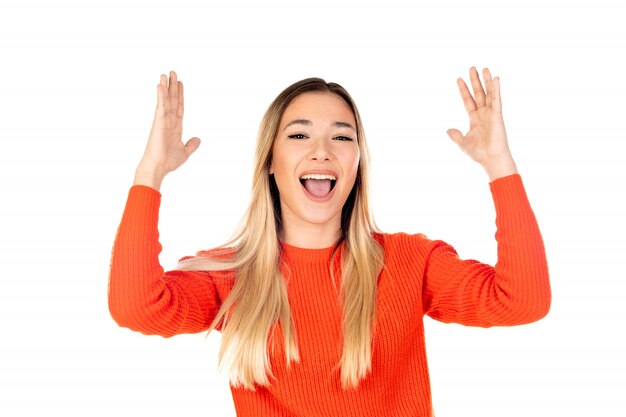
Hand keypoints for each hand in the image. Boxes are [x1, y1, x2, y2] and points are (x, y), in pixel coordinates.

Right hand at [134, 71, 200, 189]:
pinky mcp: (158, 122)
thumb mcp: (185, 152)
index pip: (179, 107)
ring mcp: (163, 121)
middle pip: (172, 100)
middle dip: (173, 87)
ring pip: (166, 100)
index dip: (180, 96)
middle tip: (173, 72)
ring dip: (166, 86)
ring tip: (166, 73)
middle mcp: (169, 121)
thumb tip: (198, 139)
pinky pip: (160, 106)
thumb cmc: (168, 162)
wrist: (158, 167)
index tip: (180, 84)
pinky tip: (161, 85)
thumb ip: (191, 145)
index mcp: (175, 127)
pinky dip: (161, 95)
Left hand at [447, 67, 516, 180]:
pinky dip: (496, 89)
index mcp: (475, 119)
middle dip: (474, 81)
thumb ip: (455, 135)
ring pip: (488, 93)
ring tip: (483, 68)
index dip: (464, 90)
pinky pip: (497, 99)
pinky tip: (495, 78)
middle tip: (471, 68)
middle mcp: (484, 114)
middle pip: (478, 93)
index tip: (458, 79)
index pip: (468, 101)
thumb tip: (447, 130)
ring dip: (486, 81)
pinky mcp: (498, 115)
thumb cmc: (479, 153)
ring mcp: (491, 113)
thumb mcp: (463, 143)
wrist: (491, 159)